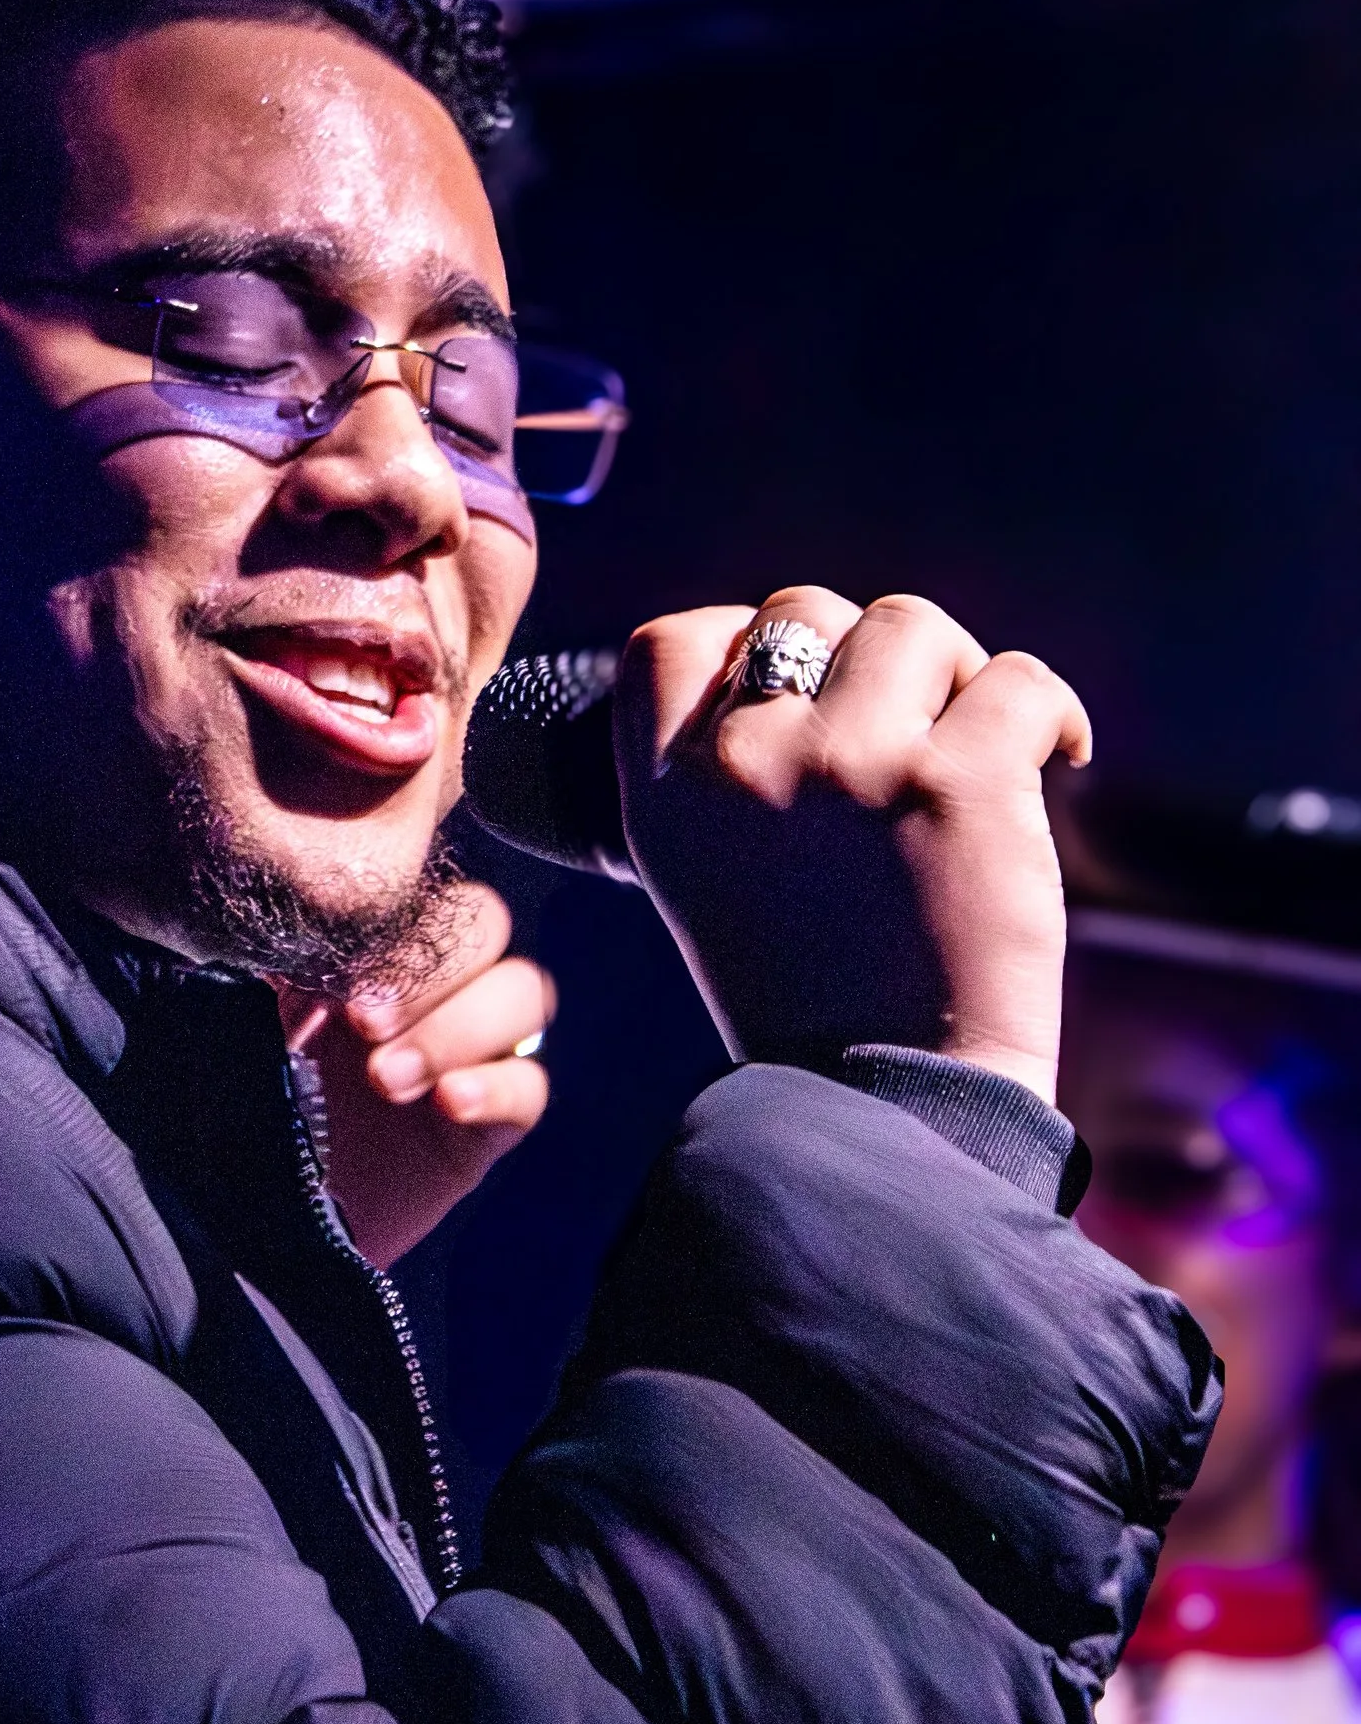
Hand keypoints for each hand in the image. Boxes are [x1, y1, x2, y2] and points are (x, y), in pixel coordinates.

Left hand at [279, 880, 555, 1268]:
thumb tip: (281, 918)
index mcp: (373, 951)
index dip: (398, 925)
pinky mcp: (486, 1126)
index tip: (339, 980)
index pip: (424, 894)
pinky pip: (531, 1086)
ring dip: (459, 1027)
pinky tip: (449, 1102)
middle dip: (434, 969)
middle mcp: (430, 990)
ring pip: (524, 993)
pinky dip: (498, 1085)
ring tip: (388, 1079)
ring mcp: (466, 1054)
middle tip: (366, 1024)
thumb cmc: (241, 1106)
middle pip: (487, 927)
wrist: (249, 1217)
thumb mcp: (245, 1022)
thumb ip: (276, 961)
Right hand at [617, 586, 1088, 1099]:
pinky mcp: (961, 782)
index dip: (740, 641)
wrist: (888, 1113)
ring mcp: (852, 764)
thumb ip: (728, 781)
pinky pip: (1019, 679)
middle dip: (861, 659)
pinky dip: (1049, 713)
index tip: (799, 691)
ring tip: (975, 748)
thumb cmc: (809, 1010)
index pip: (670, 641)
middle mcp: (746, 764)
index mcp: (666, 797)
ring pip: (910, 625)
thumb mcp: (709, 884)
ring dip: (953, 674)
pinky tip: (1056, 760)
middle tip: (907, 734)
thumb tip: (796, 675)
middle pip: (802, 610)